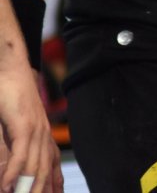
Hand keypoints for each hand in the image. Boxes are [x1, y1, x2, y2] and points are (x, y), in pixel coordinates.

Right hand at [0, 65, 60, 192]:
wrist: (11, 69)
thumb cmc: (11, 96)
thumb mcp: (15, 125)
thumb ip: (15, 146)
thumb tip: (14, 168)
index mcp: (43, 135)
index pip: (51, 166)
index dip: (54, 185)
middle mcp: (43, 135)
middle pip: (44, 171)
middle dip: (41, 190)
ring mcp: (35, 130)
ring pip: (34, 166)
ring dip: (27, 188)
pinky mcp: (23, 125)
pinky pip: (20, 153)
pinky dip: (14, 172)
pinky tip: (8, 187)